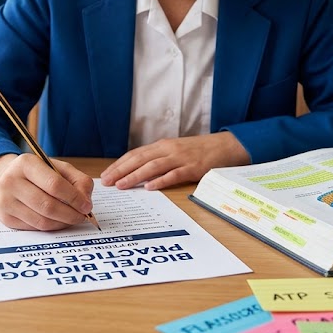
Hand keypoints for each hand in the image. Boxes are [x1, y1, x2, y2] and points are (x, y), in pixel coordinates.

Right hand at [0, 154, 93, 230]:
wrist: (4, 178)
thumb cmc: (36, 173)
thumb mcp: (57, 167)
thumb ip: (77, 180)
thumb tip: (85, 201)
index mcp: (26, 163)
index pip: (54, 184)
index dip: (74, 198)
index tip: (86, 205)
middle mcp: (11, 181)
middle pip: (48, 205)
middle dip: (70, 214)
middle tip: (82, 216)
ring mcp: (5, 201)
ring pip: (42, 221)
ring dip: (62, 223)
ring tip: (72, 219)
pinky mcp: (6, 218)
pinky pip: (35, 228)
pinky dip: (51, 227)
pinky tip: (58, 221)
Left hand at [101, 131, 249, 190]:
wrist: (226, 145)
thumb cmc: (199, 151)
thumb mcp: (176, 151)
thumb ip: (160, 159)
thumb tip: (138, 173)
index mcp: (162, 145)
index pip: (135, 154)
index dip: (119, 164)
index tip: (106, 174)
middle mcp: (169, 149)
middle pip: (140, 159)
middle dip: (121, 170)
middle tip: (106, 182)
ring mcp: (181, 158)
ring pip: (153, 166)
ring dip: (135, 176)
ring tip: (122, 185)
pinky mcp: (193, 167)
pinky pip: (174, 174)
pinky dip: (161, 180)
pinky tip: (150, 187)